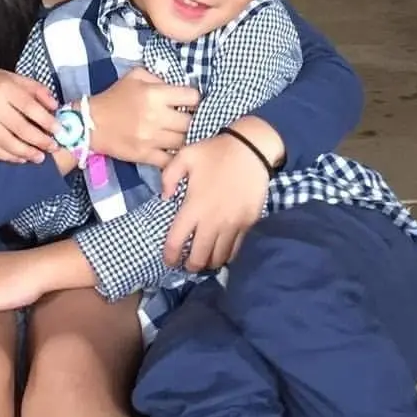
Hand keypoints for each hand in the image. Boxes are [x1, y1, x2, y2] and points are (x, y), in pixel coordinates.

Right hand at [0, 69, 58, 163]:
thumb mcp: (14, 78)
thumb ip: (36, 89)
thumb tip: (55, 106)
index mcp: (5, 88)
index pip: (29, 107)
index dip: (46, 120)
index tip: (59, 130)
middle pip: (20, 128)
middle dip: (40, 140)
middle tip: (53, 147)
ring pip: (8, 142)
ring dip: (26, 153)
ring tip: (40, 157)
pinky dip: (9, 157)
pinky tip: (21, 159)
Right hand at [90, 68, 198, 168]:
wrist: (90, 123)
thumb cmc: (115, 97)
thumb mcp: (135, 76)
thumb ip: (159, 77)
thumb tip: (180, 85)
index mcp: (155, 94)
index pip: (192, 97)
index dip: (195, 99)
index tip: (191, 102)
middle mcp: (156, 117)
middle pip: (192, 121)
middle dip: (194, 119)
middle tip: (190, 119)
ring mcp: (152, 138)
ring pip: (184, 141)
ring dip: (187, 138)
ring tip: (183, 134)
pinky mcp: (145, 155)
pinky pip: (171, 159)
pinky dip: (176, 155)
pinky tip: (174, 150)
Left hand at [161, 133, 269, 271]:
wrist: (251, 150)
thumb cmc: (215, 152)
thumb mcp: (185, 156)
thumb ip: (168, 176)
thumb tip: (164, 197)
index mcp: (193, 207)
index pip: (177, 241)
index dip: (170, 256)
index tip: (169, 261)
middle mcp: (212, 221)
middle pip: (199, 257)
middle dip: (191, 266)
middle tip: (187, 265)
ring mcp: (232, 225)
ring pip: (219, 258)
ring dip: (209, 263)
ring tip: (205, 260)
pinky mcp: (248, 224)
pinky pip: (236, 249)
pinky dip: (227, 256)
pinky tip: (222, 252)